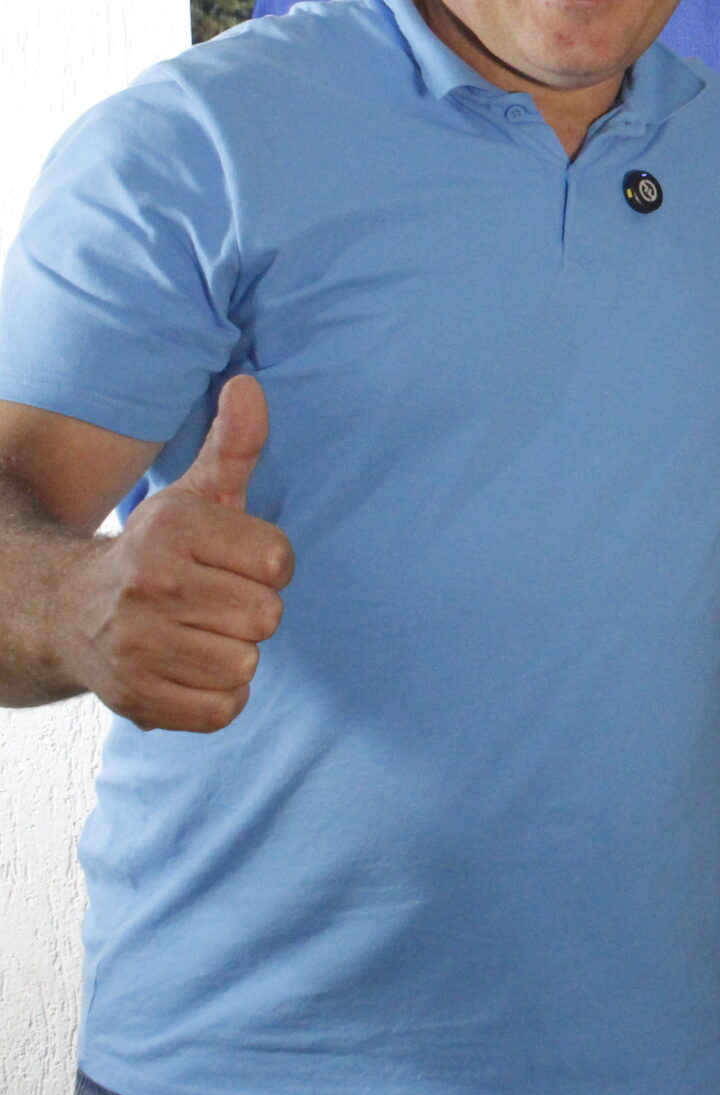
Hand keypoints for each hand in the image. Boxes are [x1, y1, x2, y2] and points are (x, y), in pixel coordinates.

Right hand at [55, 377, 292, 730]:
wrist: (65, 612)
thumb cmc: (158, 552)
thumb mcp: (196, 495)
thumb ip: (235, 444)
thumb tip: (249, 385)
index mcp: (173, 528)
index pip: (278, 562)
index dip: (267, 567)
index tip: (234, 565)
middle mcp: (150, 583)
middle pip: (266, 616)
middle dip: (251, 612)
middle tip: (213, 604)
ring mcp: (137, 643)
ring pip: (245, 664)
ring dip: (233, 655)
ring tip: (197, 634)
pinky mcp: (135, 696)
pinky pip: (222, 709)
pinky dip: (216, 697)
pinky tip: (188, 669)